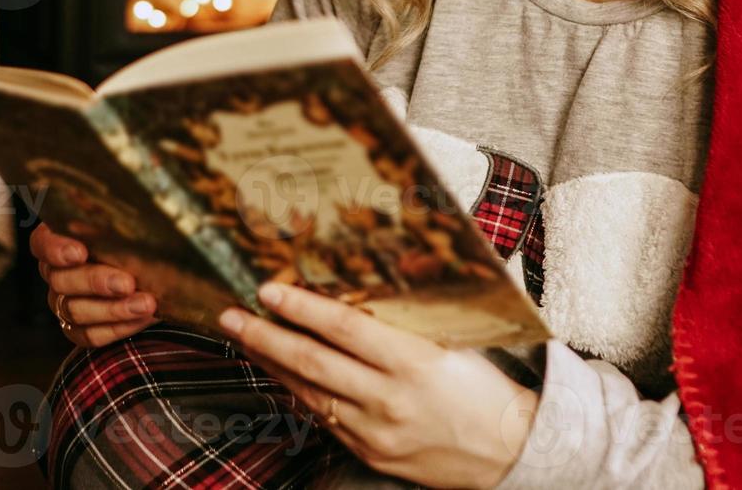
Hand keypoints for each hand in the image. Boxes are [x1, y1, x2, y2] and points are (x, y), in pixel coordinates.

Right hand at [30, 221, 157, 345]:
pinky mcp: (78, 329)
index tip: (80, 252)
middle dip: (96, 282)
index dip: (56, 249)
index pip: (43, 243)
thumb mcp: (130, 225)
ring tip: (146, 303)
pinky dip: (118, 328)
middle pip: (61, 280)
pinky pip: (90, 335)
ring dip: (114, 309)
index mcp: (60, 240)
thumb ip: (118, 223)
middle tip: (127, 282)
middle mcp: (56, 272)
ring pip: (76, 310)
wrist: (158, 271)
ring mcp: (63, 303)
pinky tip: (141, 318)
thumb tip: (124, 224)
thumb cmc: (139, 240)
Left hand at [217, 282, 537, 489]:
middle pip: (313, 362)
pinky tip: (283, 375)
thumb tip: (361, 286)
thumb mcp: (452, 343)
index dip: (302, 307)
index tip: (270, 290)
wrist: (509, 451)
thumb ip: (407, 321)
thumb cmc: (483, 388)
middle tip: (233, 316)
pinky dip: (299, 394)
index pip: (344, 328)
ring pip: (309, 393)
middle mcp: (389, 398)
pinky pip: (324, 419)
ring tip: (246, 339)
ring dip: (273, 365)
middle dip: (266, 337)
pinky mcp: (370, 454)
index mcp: (413, 363)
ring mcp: (375, 432)